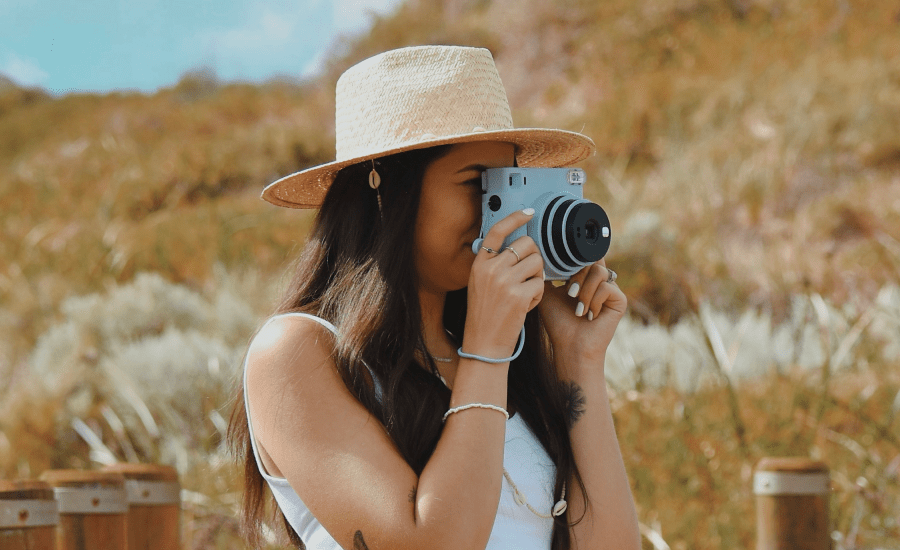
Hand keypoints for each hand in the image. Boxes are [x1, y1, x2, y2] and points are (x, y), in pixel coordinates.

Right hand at [463, 209, 544, 358]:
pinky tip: (527, 305)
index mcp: (480, 264)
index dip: (515, 218)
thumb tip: (519, 246)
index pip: (497, 231)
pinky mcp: (519, 296)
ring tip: (526, 292)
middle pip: (526, 244)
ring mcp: (505, 282)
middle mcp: (491, 269)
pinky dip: (538, 295)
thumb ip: (495, 264)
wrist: (483, 345)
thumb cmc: (485, 316)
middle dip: (535, 257)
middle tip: (530, 274)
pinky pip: (541, 284)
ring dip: (538, 276)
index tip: (529, 213)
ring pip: (537, 263)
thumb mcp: (480, 285)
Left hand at [537, 259, 626, 374]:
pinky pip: (607, 287)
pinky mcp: (620, 300)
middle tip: (569, 293)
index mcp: (585, 277)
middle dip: (576, 275)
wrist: (569, 346)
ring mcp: (611, 290)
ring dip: (584, 289)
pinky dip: (594, 300)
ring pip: (599, 272)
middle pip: (592, 259)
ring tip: (578, 307)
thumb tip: (545, 251)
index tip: (562, 274)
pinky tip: (589, 315)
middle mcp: (600, 281)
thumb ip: (549, 271)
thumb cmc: (558, 322)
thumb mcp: (548, 291)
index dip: (574, 258)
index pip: (584, 255)